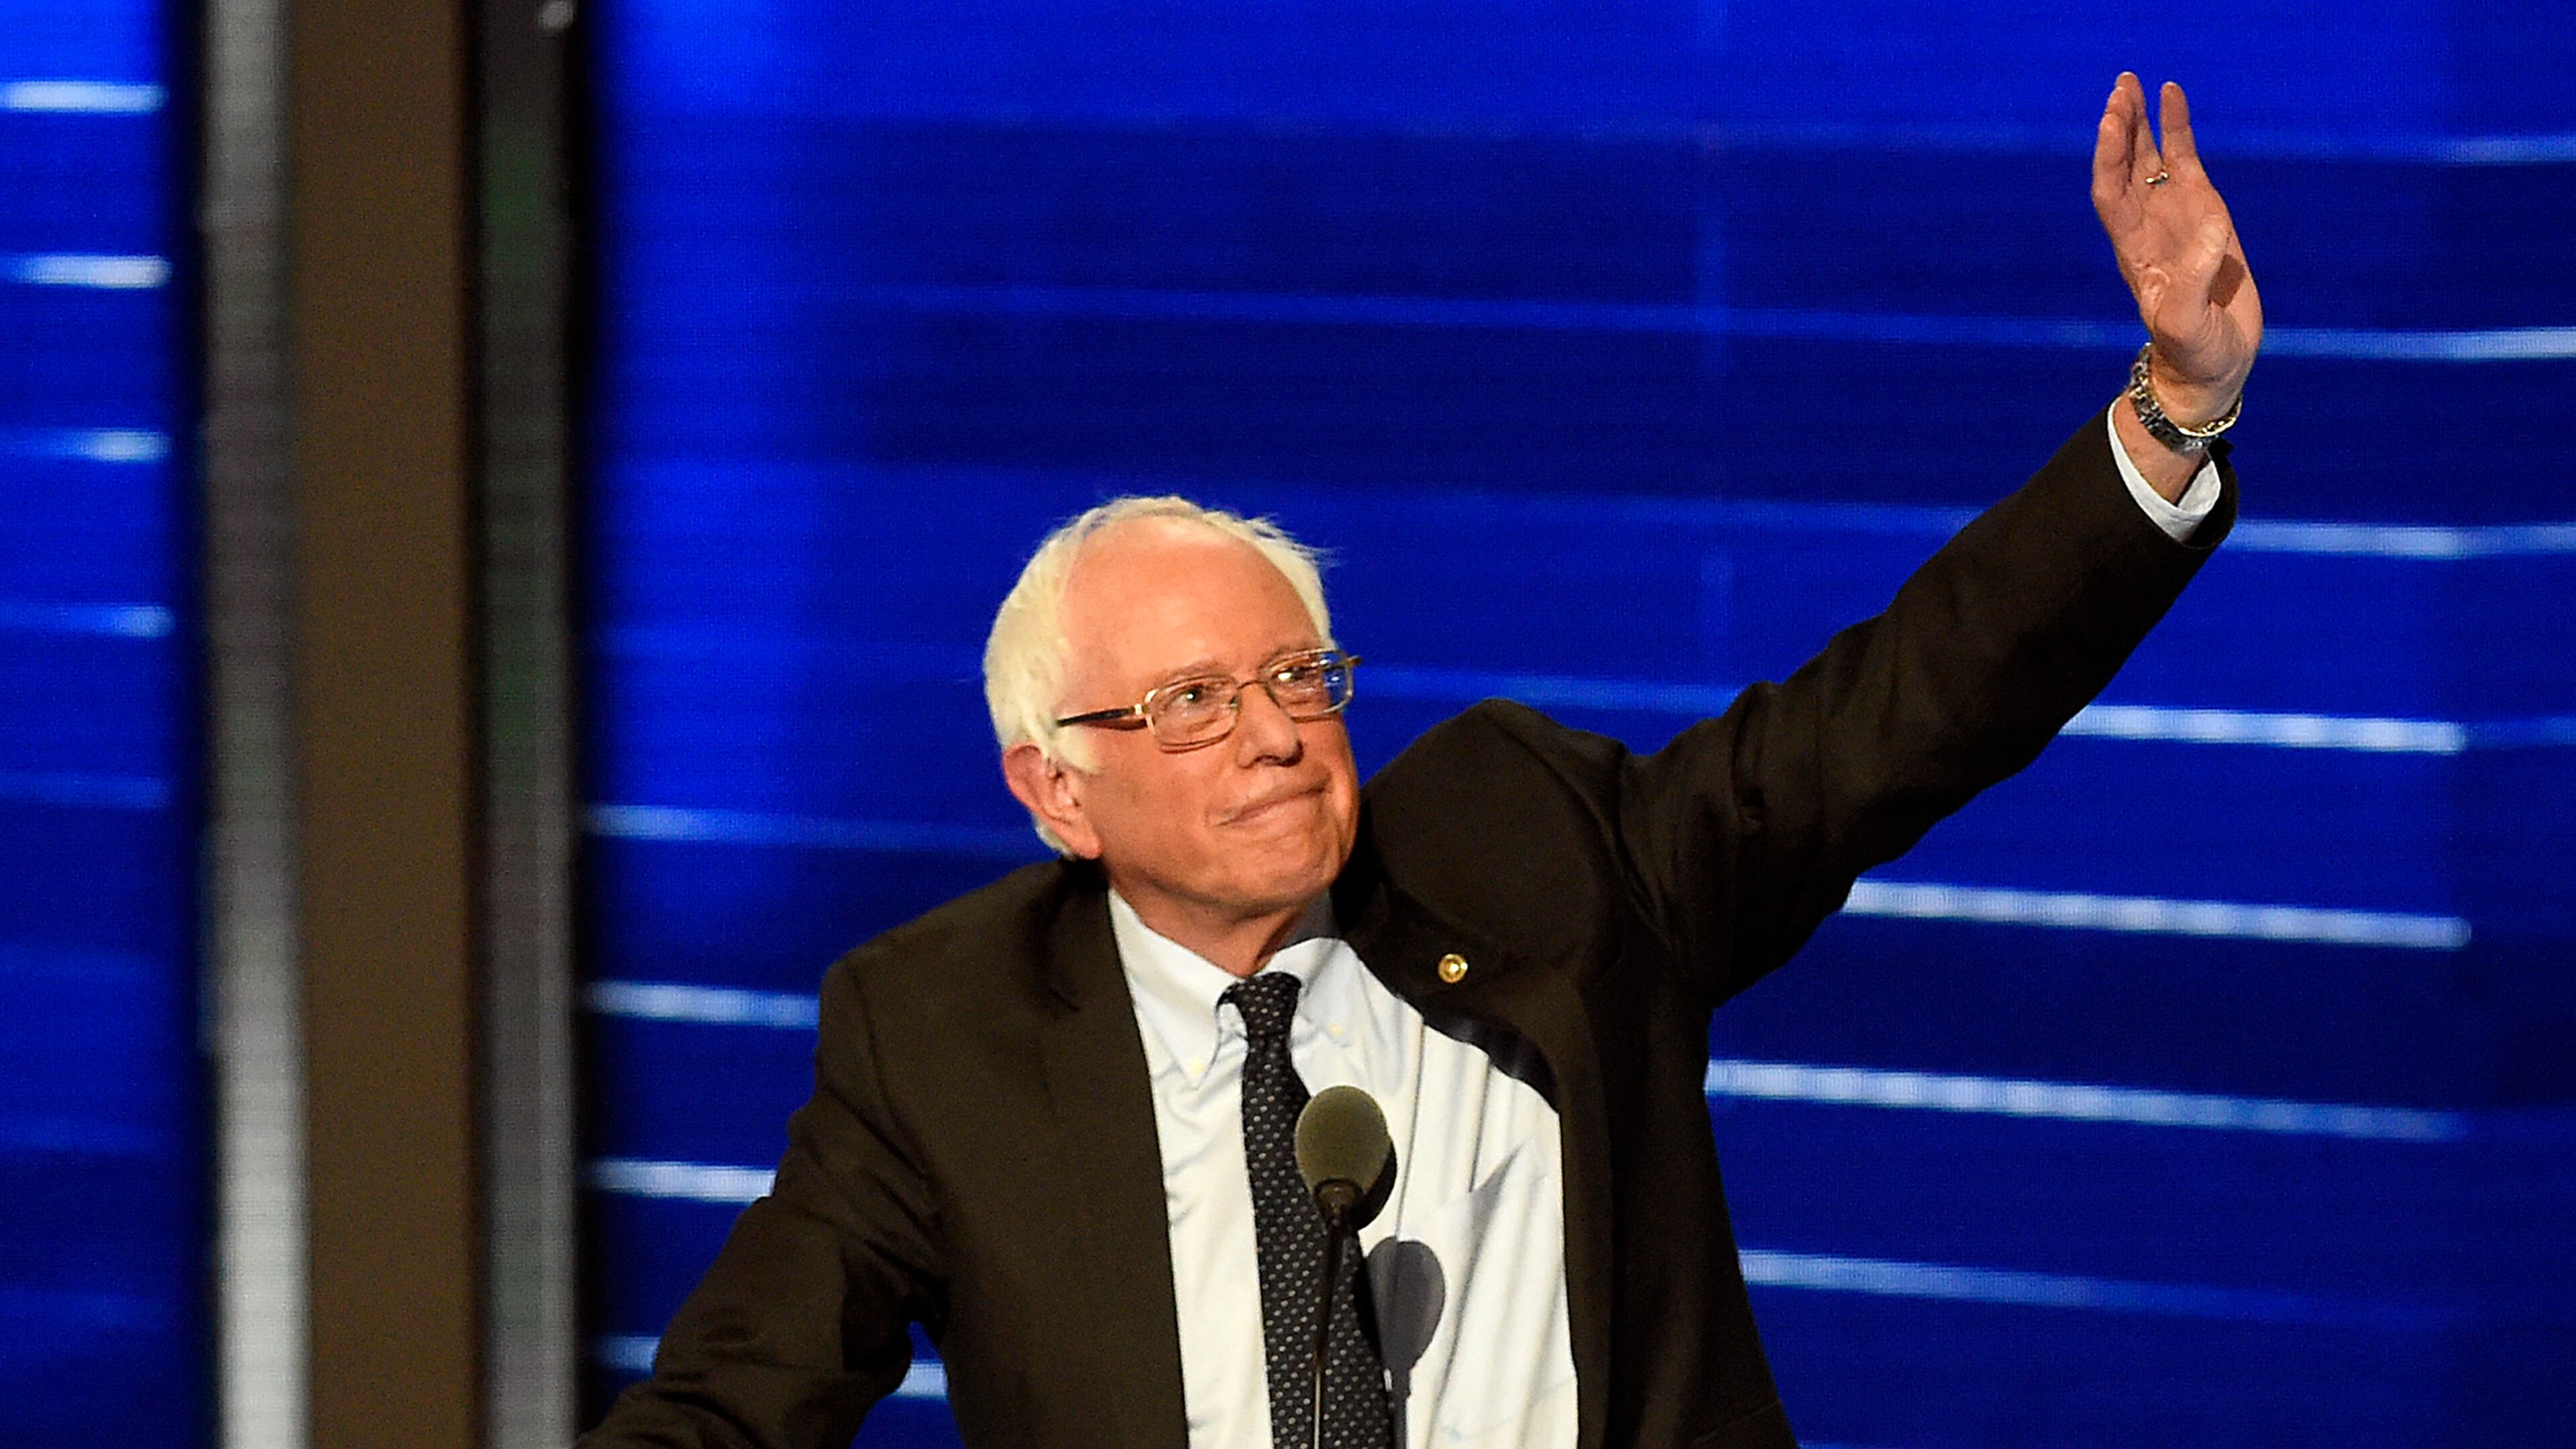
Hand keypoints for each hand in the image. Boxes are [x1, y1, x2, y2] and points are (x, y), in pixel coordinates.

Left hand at [2093, 73, 2260, 424]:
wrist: (2213, 364)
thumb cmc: (2192, 351)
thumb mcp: (2185, 324)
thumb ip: (2191, 282)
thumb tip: (2210, 230)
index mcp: (2133, 250)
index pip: (2110, 192)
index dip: (2109, 155)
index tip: (2112, 120)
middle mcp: (2147, 226)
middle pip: (2124, 166)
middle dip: (2120, 126)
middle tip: (2120, 85)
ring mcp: (2175, 217)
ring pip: (2151, 158)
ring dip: (2142, 122)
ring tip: (2135, 82)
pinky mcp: (2206, 213)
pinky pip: (2188, 163)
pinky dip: (2179, 131)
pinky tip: (2173, 98)